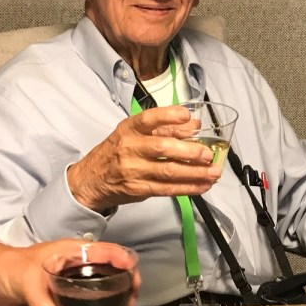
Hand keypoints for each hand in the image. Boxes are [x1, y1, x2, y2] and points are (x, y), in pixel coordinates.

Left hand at [0, 240, 140, 305]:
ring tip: (124, 305)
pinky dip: (99, 301)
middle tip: (133, 296)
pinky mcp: (63, 292)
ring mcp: (70, 276)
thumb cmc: (7, 268)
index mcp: (73, 251)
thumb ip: (43, 304)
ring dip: (115, 289)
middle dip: (127, 278)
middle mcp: (75, 262)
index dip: (125, 261)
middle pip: (110, 265)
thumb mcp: (28, 282)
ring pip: (101, 280)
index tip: (134, 276)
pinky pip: (87, 295)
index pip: (107, 251)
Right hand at [67, 105, 221, 211]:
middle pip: (162, 148)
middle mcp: (130, 148)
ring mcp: (134, 170)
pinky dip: (188, 188)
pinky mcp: (139, 189)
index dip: (167, 116)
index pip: (148, 119)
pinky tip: (203, 186)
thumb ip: (166, 128)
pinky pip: (167, 189)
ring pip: (168, 171)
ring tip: (214, 172)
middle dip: (189, 151)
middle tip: (208, 154)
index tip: (186, 115)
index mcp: (129, 129)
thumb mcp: (135, 134)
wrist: (91, 180)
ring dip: (195, 173)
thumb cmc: (117, 152)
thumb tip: (194, 125)